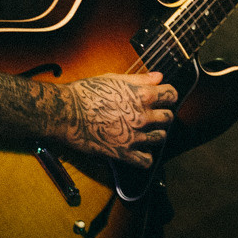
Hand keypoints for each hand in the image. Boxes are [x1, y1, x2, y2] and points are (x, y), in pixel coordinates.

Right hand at [53, 70, 177, 168]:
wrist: (66, 112)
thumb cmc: (86, 92)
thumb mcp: (114, 79)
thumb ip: (139, 79)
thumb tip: (159, 77)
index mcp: (142, 95)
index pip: (172, 94)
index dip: (168, 95)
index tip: (163, 97)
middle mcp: (143, 116)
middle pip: (169, 117)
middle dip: (163, 115)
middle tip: (152, 115)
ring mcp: (135, 136)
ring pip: (160, 138)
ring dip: (155, 134)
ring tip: (145, 132)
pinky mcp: (124, 153)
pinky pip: (146, 161)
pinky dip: (145, 156)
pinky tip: (138, 150)